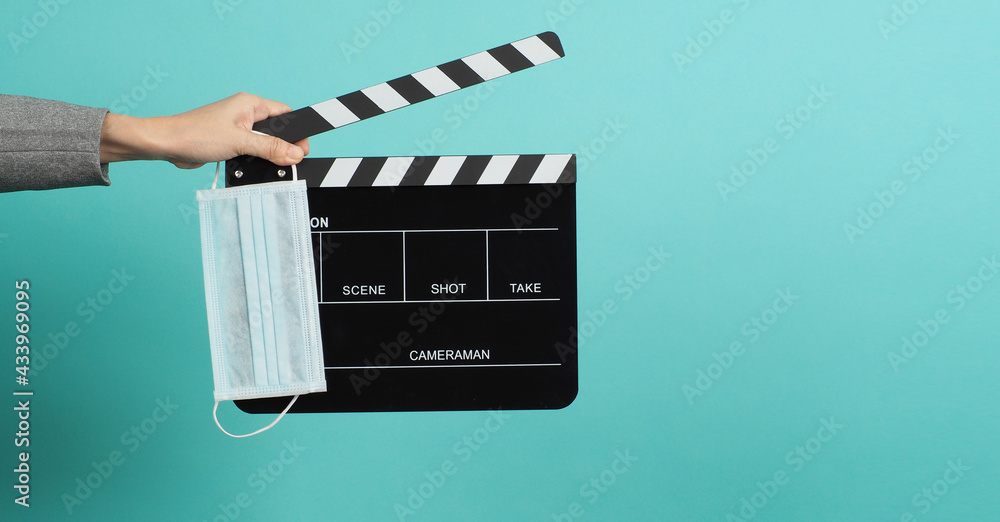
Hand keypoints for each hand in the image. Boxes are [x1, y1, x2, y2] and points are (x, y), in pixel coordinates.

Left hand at [99, 92, 309, 168]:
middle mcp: (245, 113)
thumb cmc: (195, 134)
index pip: (286, 114)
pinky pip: (252, 150)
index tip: (302, 149)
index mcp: (250, 104)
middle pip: (277, 130)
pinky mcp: (230, 141)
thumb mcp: (240, 142)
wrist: (166, 144)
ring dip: (267, 154)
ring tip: (266, 164)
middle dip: (283, 146)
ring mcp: (237, 128)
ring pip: (265, 142)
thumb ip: (271, 148)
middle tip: (286, 161)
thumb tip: (295, 153)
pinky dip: (255, 160)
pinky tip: (251, 166)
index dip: (297, 131)